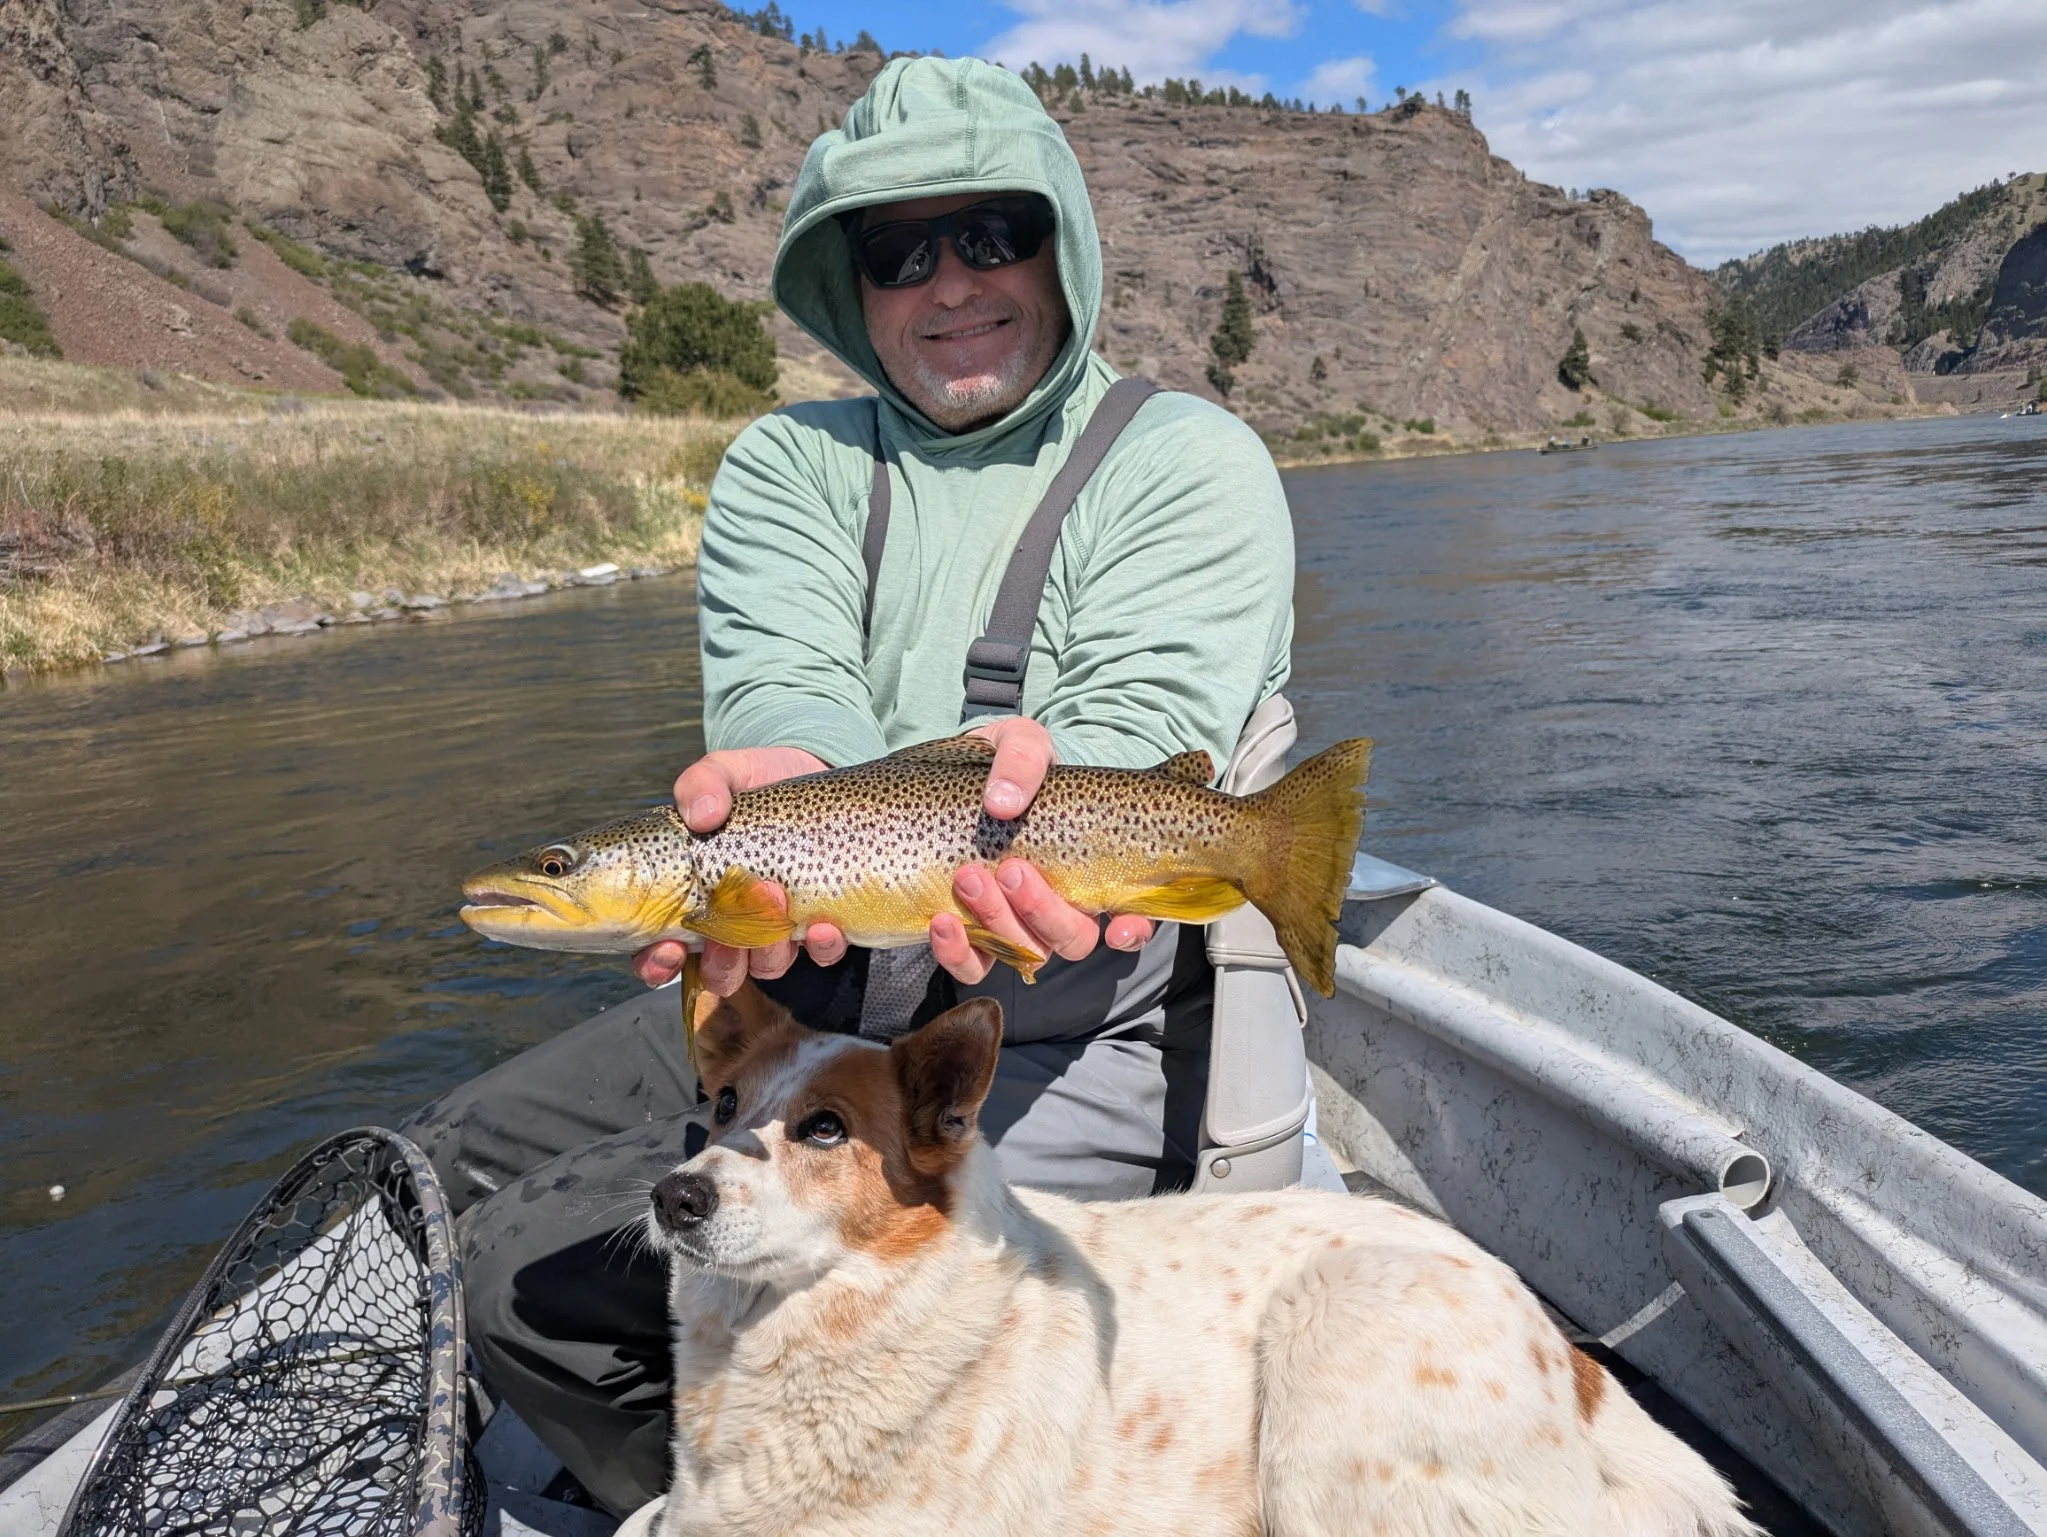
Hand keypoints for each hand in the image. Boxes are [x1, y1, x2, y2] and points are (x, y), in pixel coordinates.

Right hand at [632, 745, 848, 993]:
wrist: (817, 771)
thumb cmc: (757, 782)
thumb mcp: (724, 771)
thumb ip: (702, 783)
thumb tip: (702, 814)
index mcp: (693, 897)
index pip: (662, 951)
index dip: (658, 963)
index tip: (668, 949)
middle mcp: (733, 923)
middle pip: (718, 970)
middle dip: (723, 959)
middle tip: (730, 925)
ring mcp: (778, 927)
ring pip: (767, 966)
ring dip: (768, 946)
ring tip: (776, 896)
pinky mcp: (822, 921)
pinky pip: (823, 953)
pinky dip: (823, 947)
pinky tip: (825, 926)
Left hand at [929, 717, 1154, 984]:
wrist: (948, 777)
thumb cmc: (1000, 762)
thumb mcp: (1018, 742)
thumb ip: (1022, 759)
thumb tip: (1004, 803)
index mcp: (1089, 867)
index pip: (1130, 915)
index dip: (1133, 930)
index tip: (1119, 926)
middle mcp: (1059, 904)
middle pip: (1072, 938)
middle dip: (1043, 912)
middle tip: (1010, 869)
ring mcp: (1015, 922)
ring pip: (1025, 952)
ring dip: (999, 923)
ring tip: (967, 877)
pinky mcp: (971, 934)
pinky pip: (972, 964)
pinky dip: (959, 952)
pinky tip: (943, 922)